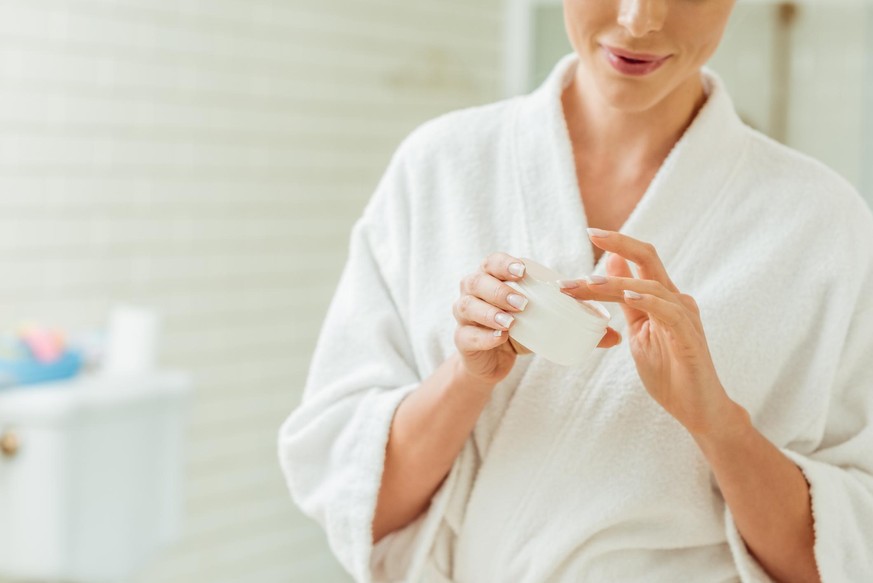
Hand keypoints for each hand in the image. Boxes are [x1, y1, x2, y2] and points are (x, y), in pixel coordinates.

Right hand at [453, 252, 620, 385]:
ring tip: (512, 321)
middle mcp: (472, 291)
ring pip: (467, 306)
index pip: (494, 262)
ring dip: (490, 312)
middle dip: (499, 290)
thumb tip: (615, 334)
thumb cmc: (520, 330)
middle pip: (477, 281)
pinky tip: (499, 337)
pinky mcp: (461, 340)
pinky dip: (483, 336)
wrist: (494, 362)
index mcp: (492, 277)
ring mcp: (463, 315)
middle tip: (523, 302)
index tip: (524, 271)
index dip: (505, 264)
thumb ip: (576, 323)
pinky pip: (467, 335)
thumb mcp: (546, 322)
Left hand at [559, 229, 734, 434]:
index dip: (618, 244)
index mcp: (663, 298)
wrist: (698, 409)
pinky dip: (648, 300)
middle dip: (619, 244)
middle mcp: (676, 300)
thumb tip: (610, 266)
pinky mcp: (689, 337)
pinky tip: (629, 295)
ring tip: (586, 283)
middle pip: (650, 259)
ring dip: (615, 283)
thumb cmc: (669, 372)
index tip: (591, 232)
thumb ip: (626, 300)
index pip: (641, 261)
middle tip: (591, 234)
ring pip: (650, 286)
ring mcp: (685, 317)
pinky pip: (668, 312)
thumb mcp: (639, 330)